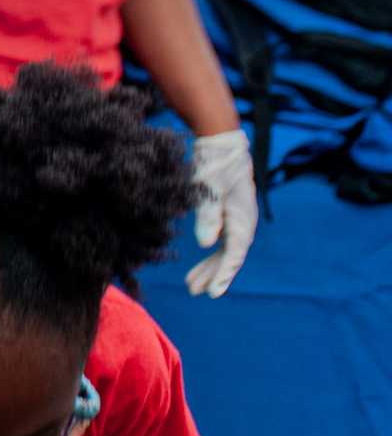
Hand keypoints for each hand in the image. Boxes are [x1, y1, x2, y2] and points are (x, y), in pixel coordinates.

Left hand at [186, 129, 255, 297]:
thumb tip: (206, 245)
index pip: (235, 253)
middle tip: (196, 292)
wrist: (221, 143)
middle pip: (230, 255)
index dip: (223, 274)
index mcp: (242, 217)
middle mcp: (243, 220)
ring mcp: (237, 217)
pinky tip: (199, 266)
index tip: (213, 293)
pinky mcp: (228, 213)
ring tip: (191, 285)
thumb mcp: (208, 189)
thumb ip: (208, 217)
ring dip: (210, 267)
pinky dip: (210, 253)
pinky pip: (222, 239)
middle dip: (213, 275)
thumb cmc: (215, 164)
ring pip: (225, 249)